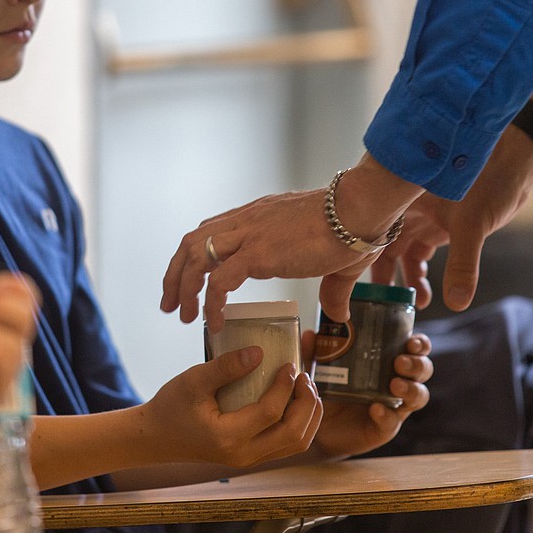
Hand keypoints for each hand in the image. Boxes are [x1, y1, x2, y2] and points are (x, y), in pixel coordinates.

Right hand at [140, 347, 322, 468]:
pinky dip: (300, 424)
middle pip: (294, 434)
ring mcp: (250, 459)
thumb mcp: (193, 381)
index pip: (271, 413)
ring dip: (308, 416)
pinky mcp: (252, 456)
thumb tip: (260, 352)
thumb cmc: (171, 407)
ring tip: (305, 389)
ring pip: (296, 444)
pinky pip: (287, 445)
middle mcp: (244, 455)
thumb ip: (226, 367)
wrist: (157, 437)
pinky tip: (296, 402)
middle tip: (303, 377)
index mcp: (228, 437)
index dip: (285, 387)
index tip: (289, 365)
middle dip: (307, 403)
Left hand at [162, 156, 422, 331]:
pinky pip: (220, 281)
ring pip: (195, 257)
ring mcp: (250, 236)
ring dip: (182, 288)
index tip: (189, 282)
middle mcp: (247, 222)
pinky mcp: (259, 254)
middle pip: (191, 241)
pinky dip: (210, 303)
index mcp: (258, 217)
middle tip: (172, 304)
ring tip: (184, 316)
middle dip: (175, 274)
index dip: (193, 257)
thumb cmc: (355, 227)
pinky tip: (213, 323)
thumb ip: (333, 289)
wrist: (360, 209)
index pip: (210, 230)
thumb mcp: (336, 262)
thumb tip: (339, 313)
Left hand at [303, 331, 432, 459]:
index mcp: (387, 362)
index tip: (411, 341)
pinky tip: (376, 409)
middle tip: (399, 362)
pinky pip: (393, 421)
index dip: (419, 343)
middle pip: (423, 370)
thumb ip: (316, 353)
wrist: (321, 429)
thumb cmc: (329, 392)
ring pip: (419, 395)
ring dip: (411, 388)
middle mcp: (397, 381)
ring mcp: (395, 406)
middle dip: (416, 364)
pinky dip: (387, 414)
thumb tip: (310, 334)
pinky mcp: (386, 427)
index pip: (414, 348)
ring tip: (394, 386)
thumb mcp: (321, 370)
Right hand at [372, 124, 532, 310]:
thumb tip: (456, 302)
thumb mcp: (472, 226)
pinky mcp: (438, 224)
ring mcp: (420, 216)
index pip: (369, 232)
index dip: (360, 258)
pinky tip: (428, 292)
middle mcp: (403, 208)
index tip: (358, 286)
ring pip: (402, 252)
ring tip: (414, 302)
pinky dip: (421, 272)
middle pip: (381, 246)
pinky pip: (420, 253)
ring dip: (406, 277)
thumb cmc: (489, 181)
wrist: (515, 165)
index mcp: (399, 199)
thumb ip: (462, 265)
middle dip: (381, 275)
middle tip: (383, 304)